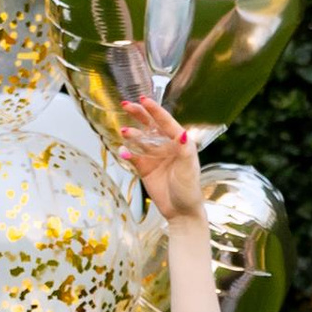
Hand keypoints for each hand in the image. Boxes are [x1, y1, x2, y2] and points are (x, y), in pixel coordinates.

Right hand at [113, 96, 205, 220]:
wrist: (181, 212)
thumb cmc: (189, 190)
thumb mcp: (188, 170)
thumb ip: (184, 151)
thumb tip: (182, 133)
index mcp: (181, 143)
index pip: (166, 122)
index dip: (155, 110)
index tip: (144, 100)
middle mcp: (167, 146)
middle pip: (150, 125)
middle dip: (139, 114)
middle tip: (126, 104)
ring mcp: (155, 157)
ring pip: (140, 139)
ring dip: (131, 134)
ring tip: (123, 131)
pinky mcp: (145, 168)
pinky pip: (133, 157)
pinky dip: (126, 153)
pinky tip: (122, 151)